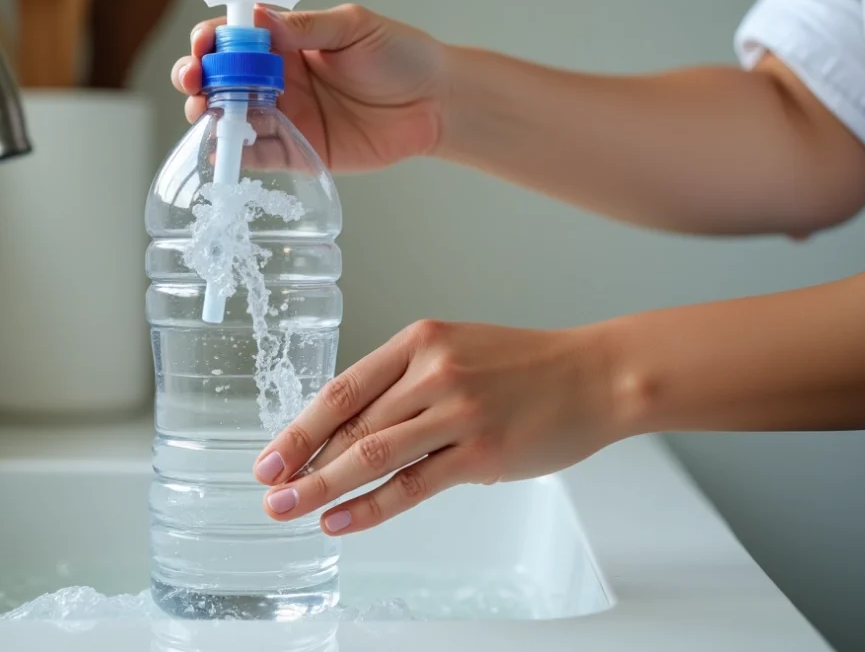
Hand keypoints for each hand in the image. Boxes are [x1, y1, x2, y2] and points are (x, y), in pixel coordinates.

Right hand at [170, 4, 446, 171]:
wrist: (436, 103)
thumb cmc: (401, 56)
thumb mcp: (353, 28)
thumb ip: (305, 28)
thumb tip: (256, 19)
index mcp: (286, 43)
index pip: (233, 39)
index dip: (210, 42)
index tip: (203, 47)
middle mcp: (277, 80)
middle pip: (220, 80)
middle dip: (196, 79)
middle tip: (194, 82)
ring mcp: (285, 116)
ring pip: (230, 118)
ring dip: (209, 116)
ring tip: (207, 114)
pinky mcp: (299, 151)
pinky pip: (259, 155)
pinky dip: (236, 155)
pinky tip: (223, 150)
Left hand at [250, 320, 620, 534]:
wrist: (597, 375)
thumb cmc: (526, 366)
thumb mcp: (457, 352)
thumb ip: (405, 383)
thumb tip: (348, 431)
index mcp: (419, 342)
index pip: (342, 389)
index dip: (299, 427)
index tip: (269, 457)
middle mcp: (432, 372)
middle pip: (350, 424)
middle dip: (300, 461)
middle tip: (267, 490)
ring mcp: (458, 412)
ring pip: (373, 453)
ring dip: (323, 486)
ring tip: (290, 510)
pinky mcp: (482, 452)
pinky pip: (413, 485)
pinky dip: (371, 506)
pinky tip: (341, 520)